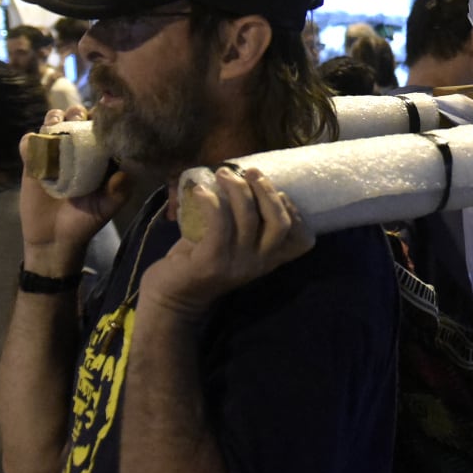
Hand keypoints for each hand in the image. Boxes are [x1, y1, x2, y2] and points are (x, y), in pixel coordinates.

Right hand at [19, 108, 128, 276]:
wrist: (53, 238)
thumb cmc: (85, 221)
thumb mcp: (106, 208)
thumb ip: (119, 192)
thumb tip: (124, 173)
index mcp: (97, 156)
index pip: (101, 128)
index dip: (103, 118)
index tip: (103, 115)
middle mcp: (76, 149)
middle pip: (76, 118)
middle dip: (77, 112)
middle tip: (78, 119)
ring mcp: (53, 153)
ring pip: (52, 123)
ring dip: (54, 119)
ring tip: (56, 127)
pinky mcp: (32, 162)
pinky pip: (29, 142)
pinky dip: (31, 140)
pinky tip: (35, 148)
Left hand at [140, 167, 313, 321]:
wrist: (170, 300)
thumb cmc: (198, 263)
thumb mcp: (230, 245)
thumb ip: (242, 224)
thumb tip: (242, 181)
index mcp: (267, 260)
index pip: (302, 241)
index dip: (296, 211)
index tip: (278, 190)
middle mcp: (258, 264)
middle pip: (279, 223)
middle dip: (267, 191)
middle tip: (250, 172)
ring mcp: (236, 263)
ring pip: (248, 217)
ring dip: (237, 188)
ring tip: (222, 174)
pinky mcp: (211, 261)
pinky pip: (218, 223)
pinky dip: (211, 201)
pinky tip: (201, 191)